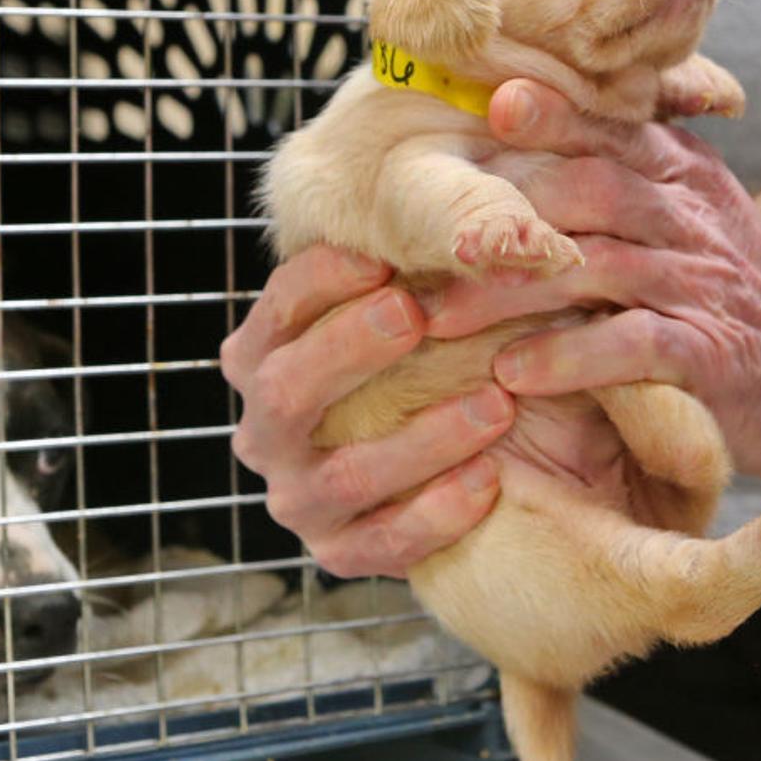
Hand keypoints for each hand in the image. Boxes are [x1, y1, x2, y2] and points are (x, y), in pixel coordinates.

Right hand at [221, 245, 514, 577]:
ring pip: (344, 475)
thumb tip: (456, 206)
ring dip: (420, 438)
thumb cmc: (427, 362)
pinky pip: (382, 543)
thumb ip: (405, 272)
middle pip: (284, 391)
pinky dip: (436, 513)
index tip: (384, 254)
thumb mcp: (406, 312)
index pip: (276, 313)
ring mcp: (300, 500)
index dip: (320, 281)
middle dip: (347, 349)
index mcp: (264, 360)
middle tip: (414, 314)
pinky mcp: (342, 553)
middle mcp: (267, 433)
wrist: (450, 466)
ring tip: (496, 404)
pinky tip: (489, 479)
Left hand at [426, 81, 760, 478]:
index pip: (611, 128)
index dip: (553, 114)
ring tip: (440, 315)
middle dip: (505, 210)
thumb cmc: (727, 286)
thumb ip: (628, 168)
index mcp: (680, 172)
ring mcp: (701, 283)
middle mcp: (690, 217)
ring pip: (599, 266)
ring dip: (512, 291)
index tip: (490, 102)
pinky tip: (515, 371)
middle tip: (419, 237)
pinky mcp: (711, 354)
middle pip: (591, 189)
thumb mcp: (692, 209)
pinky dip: (570, 357)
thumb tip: (525, 117)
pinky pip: (633, 345)